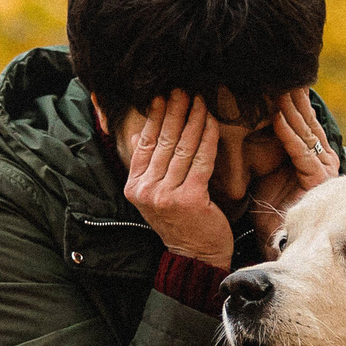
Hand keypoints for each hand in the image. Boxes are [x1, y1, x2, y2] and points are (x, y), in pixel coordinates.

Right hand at [122, 92, 233, 267]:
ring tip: (199, 100)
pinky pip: (200, 160)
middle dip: (174, 111)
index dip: (154, 117)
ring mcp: (167, 195)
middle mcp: (146, 190)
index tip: (163, 95)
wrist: (195, 256)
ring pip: (182, 147)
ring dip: (192, 119)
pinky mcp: (190, 199)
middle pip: (163, 141)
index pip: (145, 143)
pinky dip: (207, 138)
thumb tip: (141, 132)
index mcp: (134, 187)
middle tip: (183, 89)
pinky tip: (211, 121)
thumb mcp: (155, 195)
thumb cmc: (181, 223)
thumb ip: (148, 166)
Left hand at [248, 90, 340, 244]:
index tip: (272, 75)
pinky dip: (288, 134)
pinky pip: (301, 152)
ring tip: (275, 86)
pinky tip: (277, 117)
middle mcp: (323, 159)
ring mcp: (324, 169)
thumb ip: (263, 143)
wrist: (274, 239)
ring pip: (304, 131)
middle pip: (305, 120)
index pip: (301, 118)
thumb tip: (244, 113)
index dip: (288, 97)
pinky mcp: (318, 180)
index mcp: (313, 154)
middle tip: (277, 71)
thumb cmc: (267, 205)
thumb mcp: (262, 166)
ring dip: (289, 108)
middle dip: (291, 96)